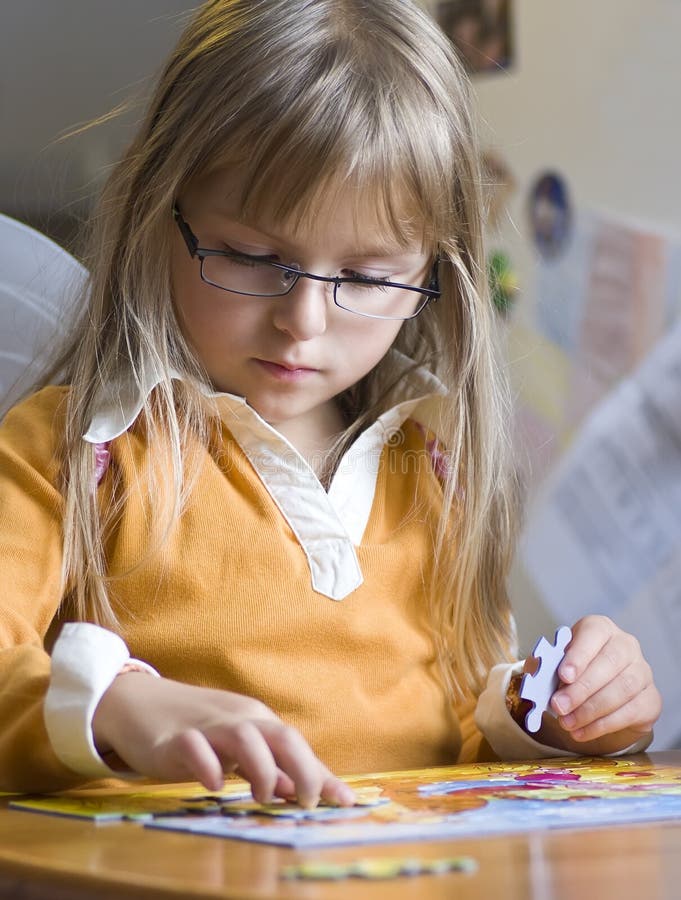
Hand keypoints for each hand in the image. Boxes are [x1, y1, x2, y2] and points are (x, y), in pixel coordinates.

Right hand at [92, 674, 354, 807]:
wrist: (137, 702)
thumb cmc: (195, 728)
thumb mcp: (235, 746)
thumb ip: (268, 767)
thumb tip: (302, 790)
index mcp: (257, 721)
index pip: (297, 745)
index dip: (322, 774)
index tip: (346, 802)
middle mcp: (239, 719)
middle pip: (281, 736)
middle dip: (302, 768)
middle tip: (306, 802)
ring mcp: (207, 726)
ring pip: (245, 737)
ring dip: (262, 768)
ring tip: (263, 797)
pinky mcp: (174, 737)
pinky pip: (195, 747)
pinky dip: (208, 765)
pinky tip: (214, 785)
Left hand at [529, 615, 660, 753]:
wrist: (599, 690)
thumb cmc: (574, 669)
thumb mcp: (555, 662)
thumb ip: (545, 666)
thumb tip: (536, 675)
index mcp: (600, 628)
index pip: (593, 634)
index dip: (579, 655)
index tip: (563, 675)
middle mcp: (626, 645)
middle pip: (609, 664)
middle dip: (581, 689)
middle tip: (558, 707)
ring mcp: (642, 672)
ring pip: (622, 690)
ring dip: (591, 710)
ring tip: (567, 723)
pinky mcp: (651, 699)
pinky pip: (630, 713)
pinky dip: (602, 725)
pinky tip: (582, 732)